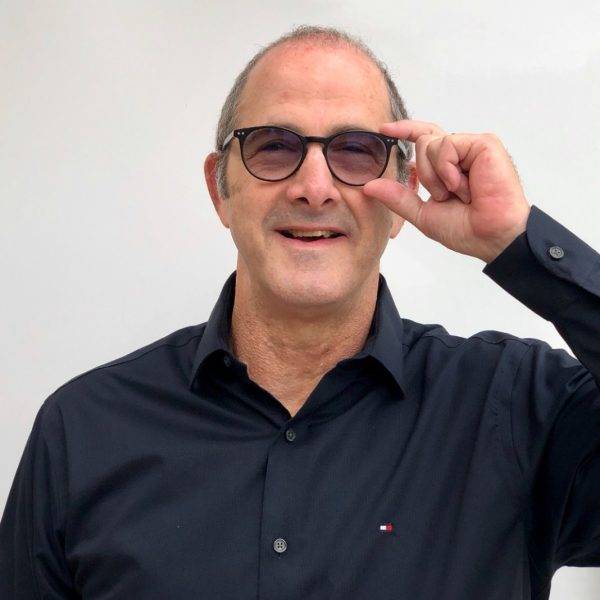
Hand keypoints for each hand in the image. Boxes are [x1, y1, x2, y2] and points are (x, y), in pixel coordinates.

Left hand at [363, 120, 531, 263]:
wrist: (490, 236)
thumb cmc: (465, 229)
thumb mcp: (422, 213)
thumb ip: (397, 197)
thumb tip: (368, 186)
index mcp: (448, 165)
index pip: (423, 137)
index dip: (404, 130)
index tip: (383, 130)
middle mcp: (460, 152)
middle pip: (422, 142)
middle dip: (426, 175)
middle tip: (447, 197)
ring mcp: (472, 146)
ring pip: (430, 143)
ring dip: (437, 176)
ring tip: (459, 193)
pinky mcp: (484, 143)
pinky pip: (446, 145)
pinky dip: (447, 170)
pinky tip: (464, 186)